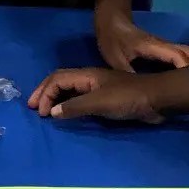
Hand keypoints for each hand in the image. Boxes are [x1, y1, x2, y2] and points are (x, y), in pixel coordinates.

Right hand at [27, 66, 163, 122]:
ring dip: (55, 98)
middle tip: (32, 108)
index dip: (44, 93)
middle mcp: (89, 79)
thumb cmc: (128, 98)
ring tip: (45, 110)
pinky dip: (68, 104)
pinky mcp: (106, 99)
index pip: (57, 79)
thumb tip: (51, 112)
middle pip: (60, 81)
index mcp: (86, 75)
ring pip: (70, 89)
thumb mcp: (99, 102)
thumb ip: (74, 106)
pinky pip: (80, 99)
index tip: (39, 112)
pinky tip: (68, 113)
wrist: (156, 99)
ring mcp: (98, 88)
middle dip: (44, 92)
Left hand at [96, 12, 188, 71]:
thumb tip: (141, 93)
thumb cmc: (113, 40)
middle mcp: (164, 44)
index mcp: (152, 46)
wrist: (112, 22)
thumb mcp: (115, 59)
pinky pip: (185, 55)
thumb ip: (128, 74)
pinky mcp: (166, 49)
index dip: (185, 67)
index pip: (175, 55)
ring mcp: (166, 46)